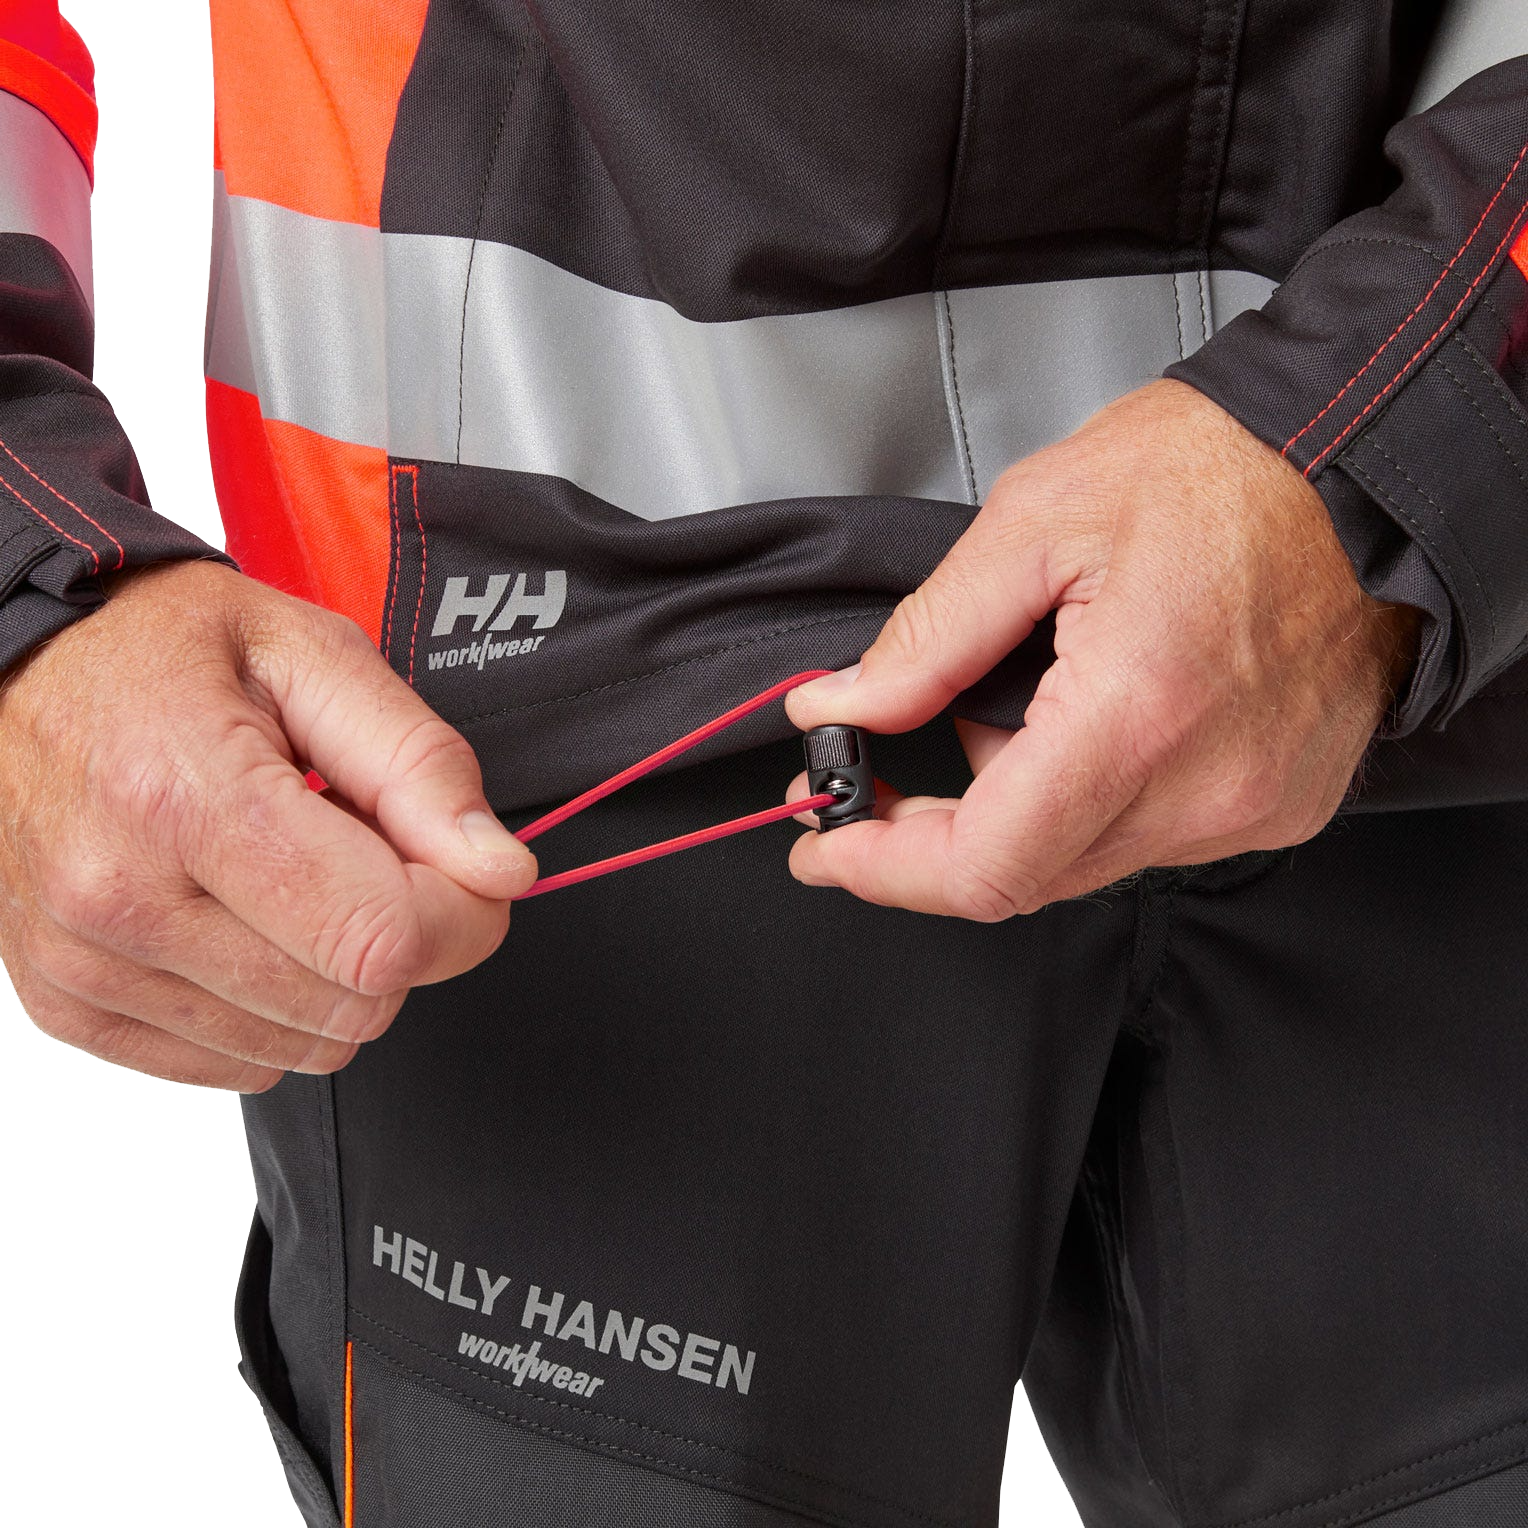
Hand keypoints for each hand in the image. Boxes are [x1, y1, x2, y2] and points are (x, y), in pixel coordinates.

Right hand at [0, 561, 535, 1088]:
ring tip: (289, 873)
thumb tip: (500, 870)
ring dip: (334, 972)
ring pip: (303, 1048)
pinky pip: (236, 1064)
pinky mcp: (68, 1005)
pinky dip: (270, 1004)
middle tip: (360, 848)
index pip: (381, 938)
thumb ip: (421, 766)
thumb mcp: (316, 657)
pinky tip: (243, 916)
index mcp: (188, 798)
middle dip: (400, 934)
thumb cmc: (162, 649)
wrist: (24, 663)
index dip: (461, 915)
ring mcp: (85, 963)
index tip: (460, 868)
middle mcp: (120, 896)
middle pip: (354, 1003)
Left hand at [786, 380, 1418, 918]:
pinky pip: (1146, 836)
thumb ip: (926, 638)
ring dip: (1011, 806)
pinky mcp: (1279, 804)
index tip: (827, 845)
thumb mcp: (1036, 520)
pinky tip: (1077, 720)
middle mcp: (1206, 787)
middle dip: (928, 833)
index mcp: (1137, 715)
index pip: (982, 865)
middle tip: (872, 773)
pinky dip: (1084, 797)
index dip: (884, 867)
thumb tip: (846, 707)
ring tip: (1002, 704)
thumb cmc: (1225, 467)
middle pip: (1023, 876)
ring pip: (1078, 861)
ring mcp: (1251, 807)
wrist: (1363, 462)